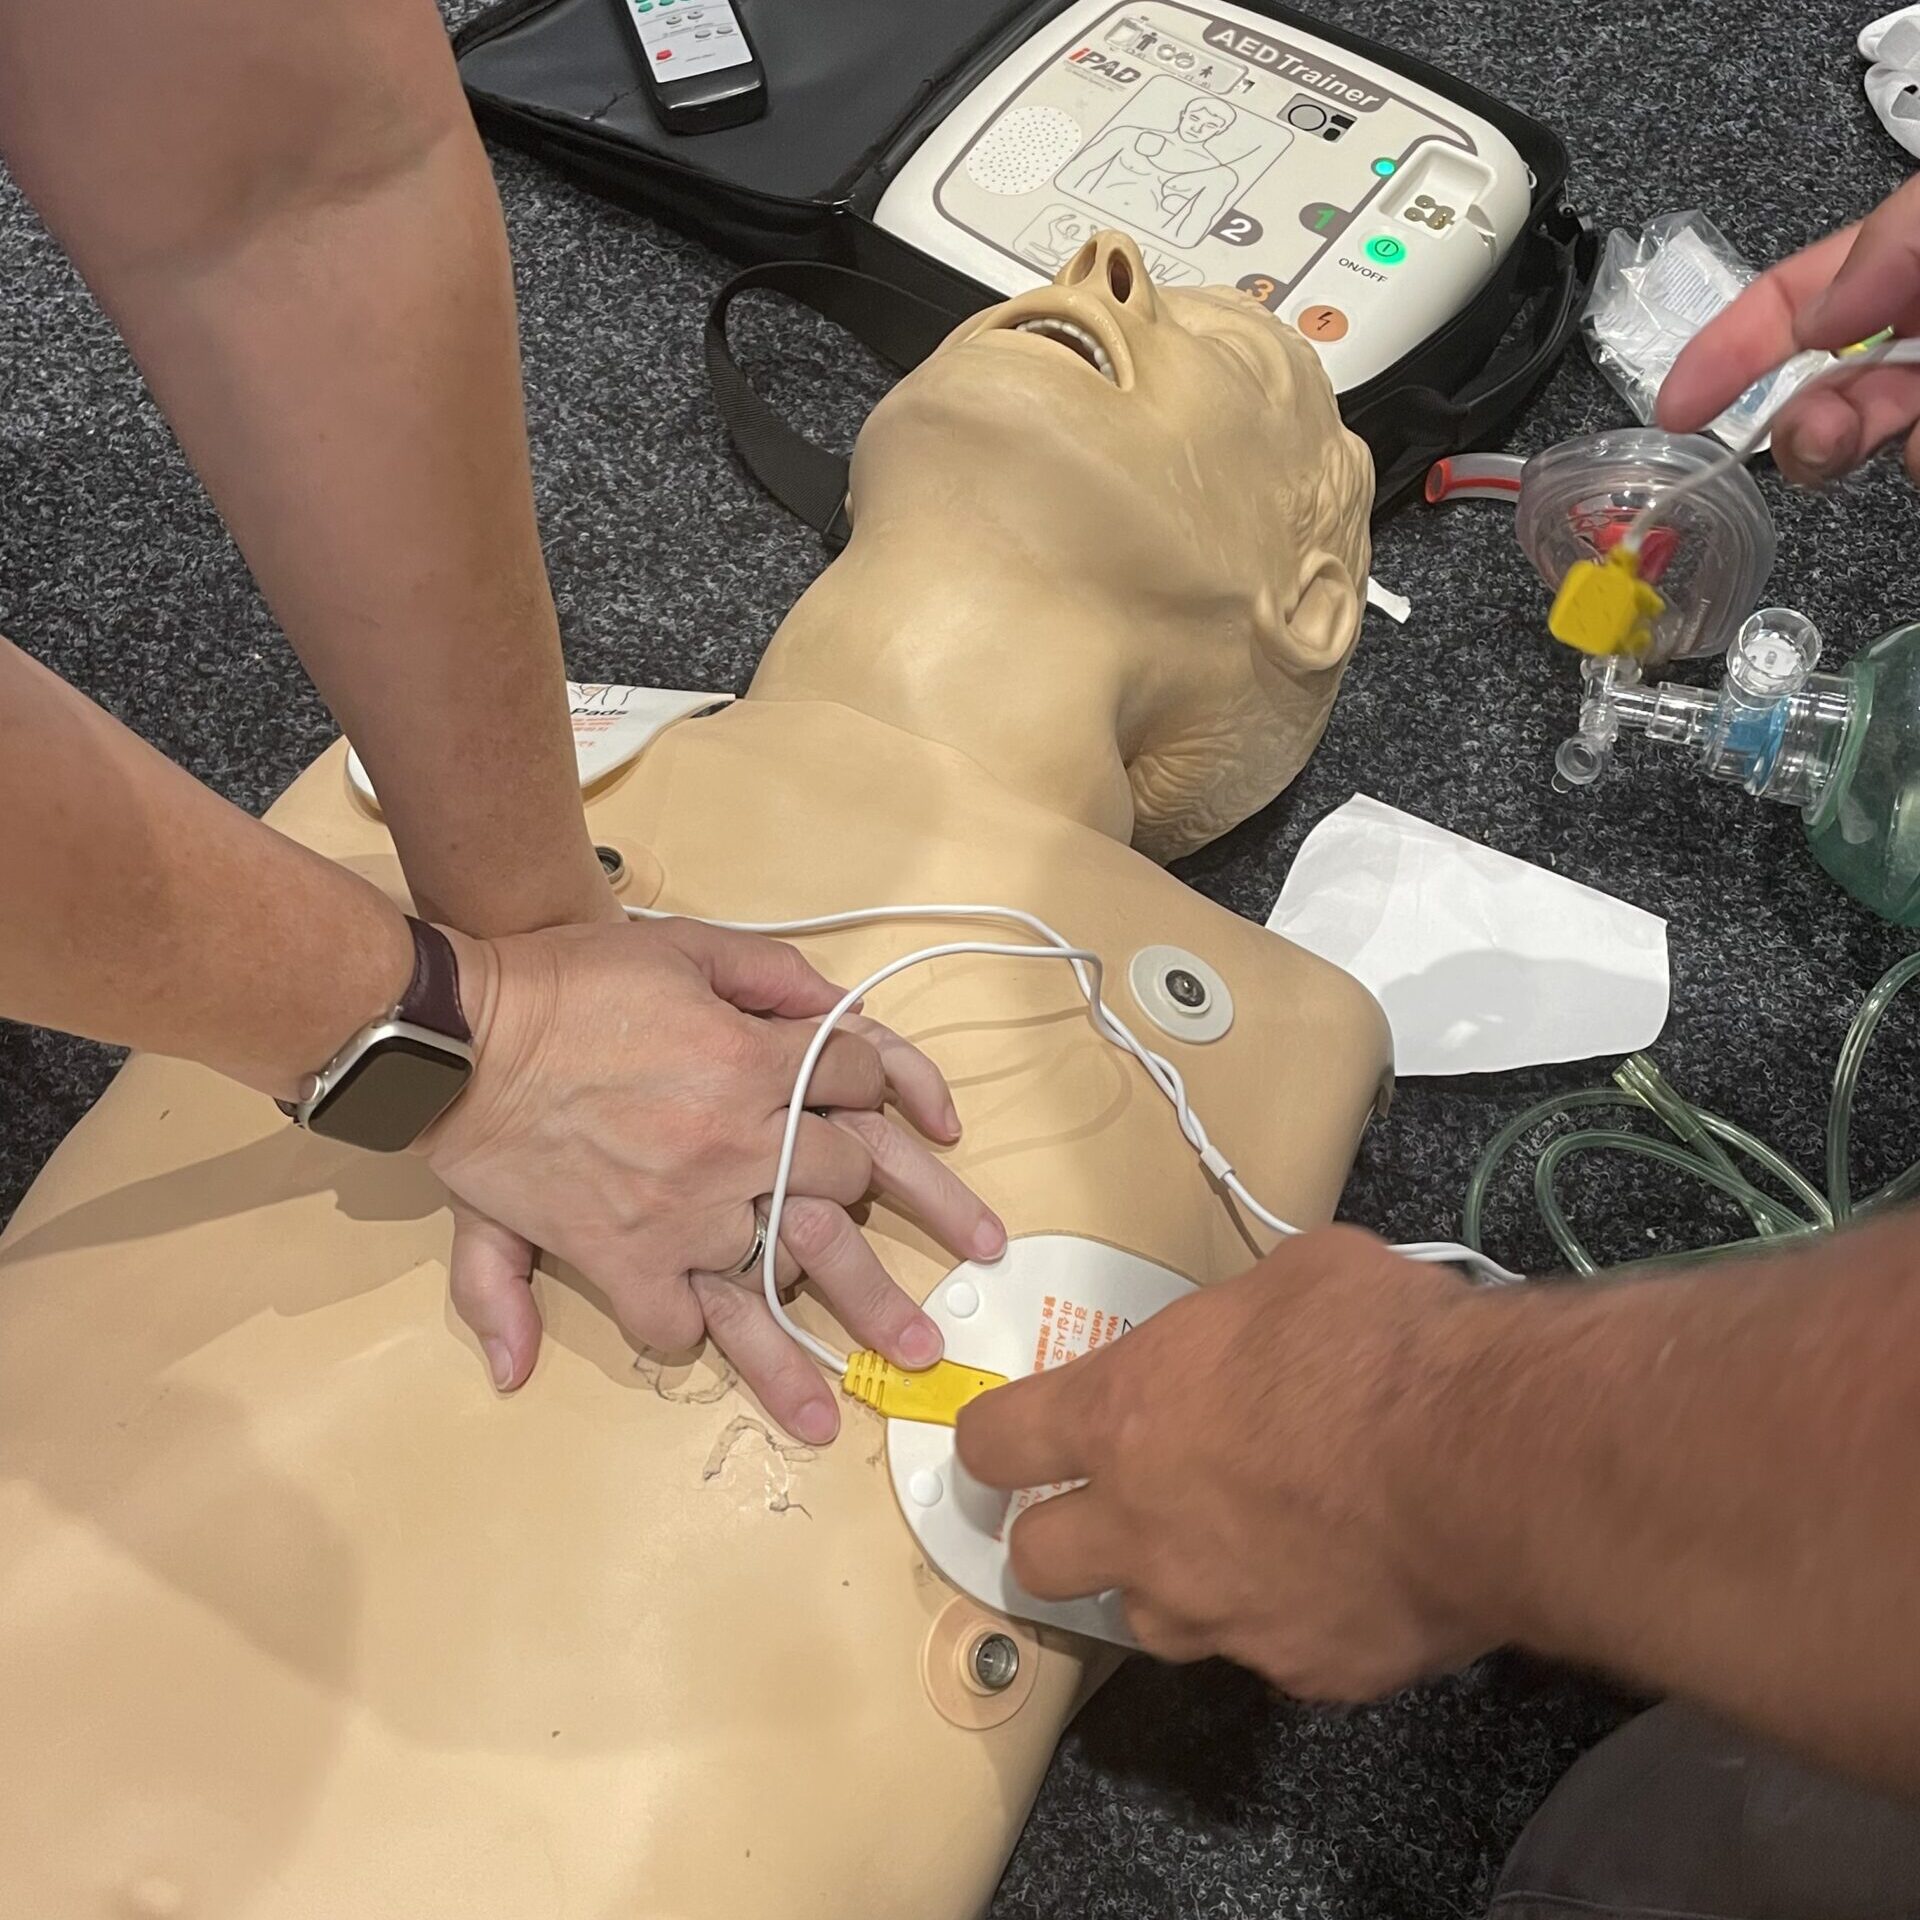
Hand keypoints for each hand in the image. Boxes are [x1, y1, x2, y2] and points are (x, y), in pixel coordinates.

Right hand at [423, 917, 1005, 1441]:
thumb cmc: (571, 980)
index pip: (858, 1081)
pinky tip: (707, 1347)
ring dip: (827, 1341)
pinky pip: (674, 1318)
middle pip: (852, 1187)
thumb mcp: (686, 947)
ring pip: (779, 1285)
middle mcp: (738, 1145)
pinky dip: (691, 1334)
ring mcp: (683, 1212)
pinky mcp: (622, 1257)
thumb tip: (843, 1013)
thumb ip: (773, 976)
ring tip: (867, 1394)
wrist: (462, 1030)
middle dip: (917, 1221)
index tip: (916, 1120)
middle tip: (968, 1270)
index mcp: (758, 1064)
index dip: (892, 1089)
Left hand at [955, 1228, 1495, 1696]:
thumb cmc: (1379, 1344)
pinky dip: (1282, 1616)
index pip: (996, 1442)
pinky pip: (1263, 1648)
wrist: (1488, 1460)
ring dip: (1168, 1584)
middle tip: (1108, 1504)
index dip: (990, 1439)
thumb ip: (1231, 1327)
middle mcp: (1144, 1529)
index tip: (1002, 1440)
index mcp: (1120, 1417)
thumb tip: (1247, 1337)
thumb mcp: (1289, 1281)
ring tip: (1230, 1543)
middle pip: (1037, 1560)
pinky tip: (1334, 1574)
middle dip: (1058, 1532)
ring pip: (1147, 1622)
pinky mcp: (1298, 1669)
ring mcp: (1217, 1612)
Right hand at [1658, 174, 1919, 484]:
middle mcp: (1914, 329)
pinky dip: (1919, 463)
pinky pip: (1918, 464)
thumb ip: (1897, 241)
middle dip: (1804, 423)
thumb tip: (1818, 317)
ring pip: (1871, 442)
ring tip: (1916, 445)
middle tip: (1819, 441)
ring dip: (1864, 449)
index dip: (1725, 350)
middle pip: (1821, 389)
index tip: (1675, 409)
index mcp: (1903, 260)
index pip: (1790, 301)